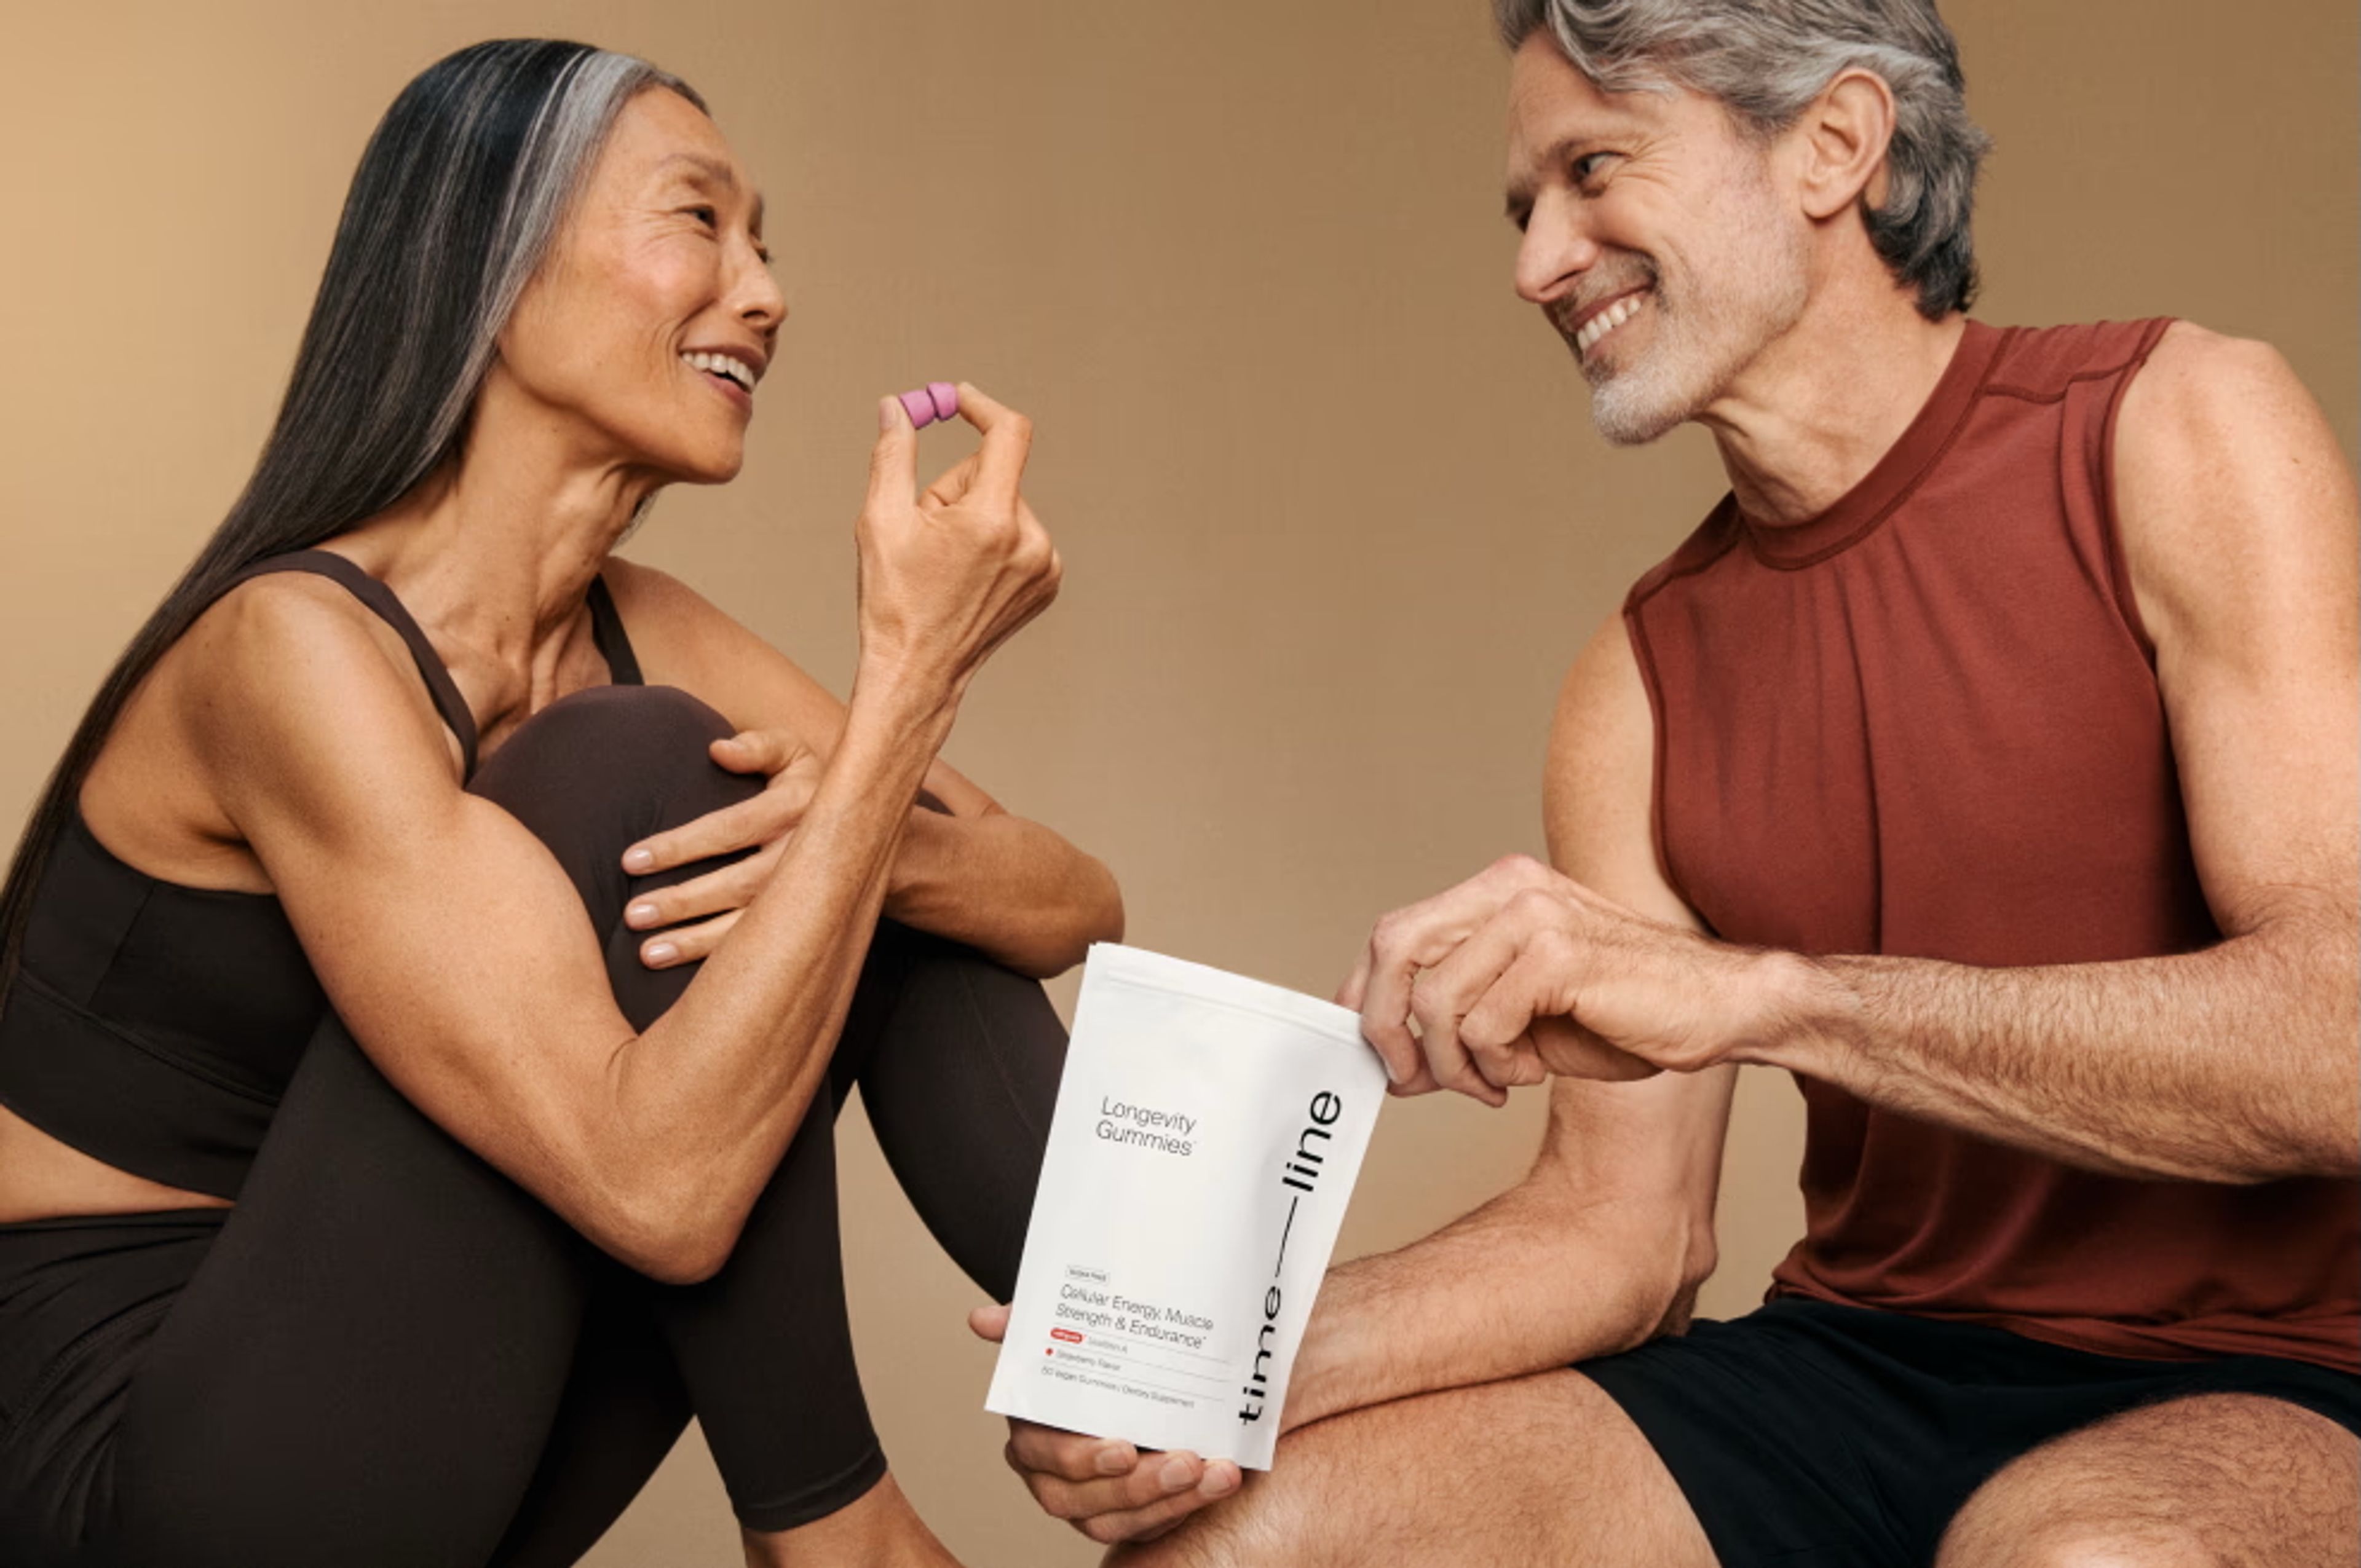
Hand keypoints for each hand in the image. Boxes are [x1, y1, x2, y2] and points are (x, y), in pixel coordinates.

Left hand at [615, 730, 823, 966]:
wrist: (873, 832)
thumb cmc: (813, 785)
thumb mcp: (794, 753)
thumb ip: (758, 747)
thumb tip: (718, 749)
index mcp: (796, 807)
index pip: (728, 829)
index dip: (679, 846)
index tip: (631, 861)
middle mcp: (805, 854)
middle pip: (737, 883)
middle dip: (683, 902)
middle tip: (633, 915)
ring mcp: (810, 894)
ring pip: (751, 925)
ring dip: (697, 942)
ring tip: (649, 954)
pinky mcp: (811, 922)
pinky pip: (767, 947)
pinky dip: (723, 963)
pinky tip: (690, 977)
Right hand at [855, 383, 1061, 706]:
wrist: (917, 672)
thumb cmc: (894, 601)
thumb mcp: (880, 520)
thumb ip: (893, 453)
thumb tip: (897, 406)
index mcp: (993, 521)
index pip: (1007, 434)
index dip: (980, 406)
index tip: (958, 398)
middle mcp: (1031, 541)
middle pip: (993, 474)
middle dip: (955, 489)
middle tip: (924, 532)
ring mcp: (1045, 566)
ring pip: (1004, 505)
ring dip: (972, 518)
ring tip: (944, 563)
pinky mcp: (1048, 583)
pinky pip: (1018, 535)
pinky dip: (992, 542)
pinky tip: (965, 576)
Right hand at [967, 1303, 1242, 1543]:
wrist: (1143, 1372)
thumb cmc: (1100, 1355)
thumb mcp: (1066, 1330)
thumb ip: (1026, 1324)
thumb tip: (981, 1319)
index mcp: (1033, 1433)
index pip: (1048, 1457)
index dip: (1085, 1459)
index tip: (1127, 1448)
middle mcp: (1054, 1475)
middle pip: (1085, 1499)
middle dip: (1140, 1486)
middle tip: (1187, 1462)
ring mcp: (1090, 1501)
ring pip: (1119, 1521)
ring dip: (1173, 1501)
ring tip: (1218, 1475)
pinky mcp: (1127, 1515)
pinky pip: (1149, 1528)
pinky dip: (1186, 1508)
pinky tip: (1217, 1483)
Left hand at [1339, 855, 1771, 1100]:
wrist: (1718, 1009)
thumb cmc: (1625, 1012)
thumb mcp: (1523, 1009)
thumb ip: (1460, 1012)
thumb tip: (1391, 1051)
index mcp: (1498, 891)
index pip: (1396, 931)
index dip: (1366, 993)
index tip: (1371, 1047)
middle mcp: (1509, 889)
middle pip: (1395, 949)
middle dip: (1386, 1027)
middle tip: (1410, 1079)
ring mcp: (1534, 916)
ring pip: (1435, 999)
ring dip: (1451, 1064)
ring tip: (1490, 1083)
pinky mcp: (1559, 955)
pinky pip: (1483, 1026)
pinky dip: (1493, 1068)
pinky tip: (1525, 1076)